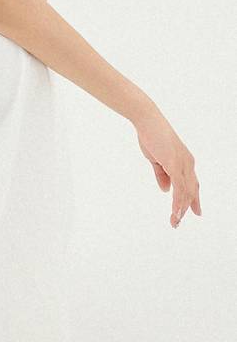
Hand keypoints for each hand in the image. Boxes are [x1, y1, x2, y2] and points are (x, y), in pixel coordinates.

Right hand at [132, 106, 200, 228]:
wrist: (147, 120)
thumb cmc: (151, 136)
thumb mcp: (156, 159)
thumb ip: (162, 174)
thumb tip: (166, 190)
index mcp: (185, 161)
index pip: (192, 183)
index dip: (193, 198)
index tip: (195, 212)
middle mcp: (188, 163)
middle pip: (192, 190)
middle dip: (187, 207)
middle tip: (179, 222)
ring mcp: (183, 164)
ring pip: (186, 192)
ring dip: (181, 208)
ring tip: (175, 221)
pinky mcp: (175, 164)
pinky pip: (180, 188)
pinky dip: (178, 201)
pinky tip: (176, 211)